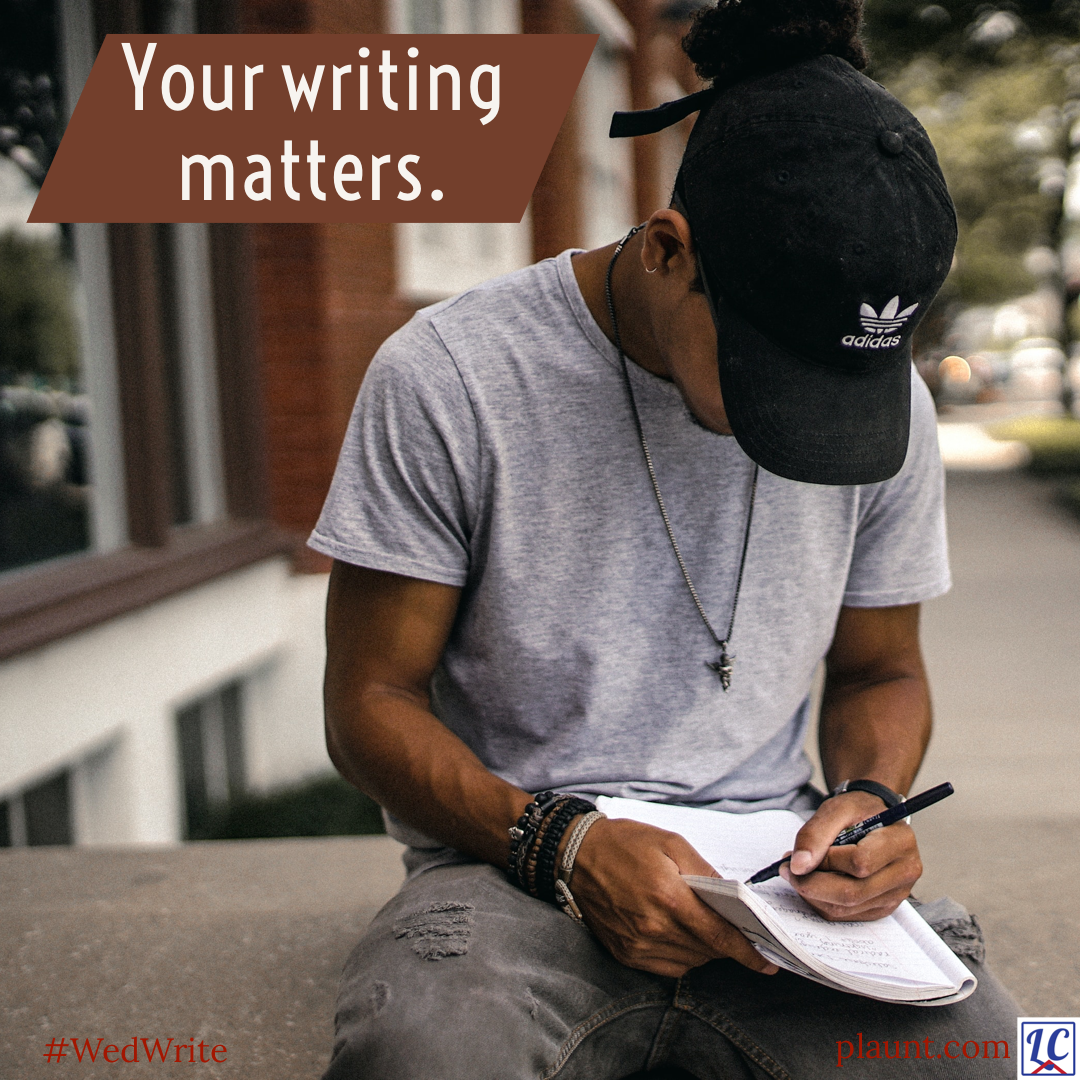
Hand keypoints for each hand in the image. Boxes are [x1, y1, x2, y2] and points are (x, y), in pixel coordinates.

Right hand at [567, 817, 778, 977]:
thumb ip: (705, 871)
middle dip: (726, 942)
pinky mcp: (625, 954)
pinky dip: (681, 955)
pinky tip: (677, 932)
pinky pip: (667, 967)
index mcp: (669, 897)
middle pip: (707, 950)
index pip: (719, 935)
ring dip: (703, 948)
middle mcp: (654, 927)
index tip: (767, 962)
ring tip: (699, 923)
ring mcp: (638, 945)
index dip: (747, 951)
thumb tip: (732, 897)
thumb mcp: (670, 842)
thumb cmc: (624, 843)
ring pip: (690, 961)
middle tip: (735, 929)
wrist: (575, 855)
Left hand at [780, 792, 921, 921]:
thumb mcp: (836, 808)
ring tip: (798, 874)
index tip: (796, 856)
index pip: (860, 862)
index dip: (824, 862)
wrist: (875, 819)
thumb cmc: (858, 811)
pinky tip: (813, 884)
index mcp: (900, 842)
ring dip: (813, 895)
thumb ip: (815, 834)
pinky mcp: (883, 907)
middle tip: (787, 870)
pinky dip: (822, 902)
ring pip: (847, 908)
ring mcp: (896, 894)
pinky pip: (846, 915)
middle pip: (853, 892)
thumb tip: (799, 866)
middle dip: (812, 884)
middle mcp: (905, 872)